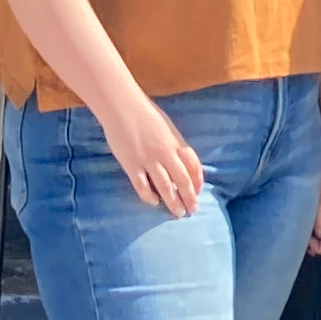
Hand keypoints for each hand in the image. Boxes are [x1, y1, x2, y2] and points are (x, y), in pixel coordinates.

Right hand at [100, 91, 203, 212]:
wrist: (122, 106)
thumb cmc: (145, 112)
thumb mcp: (166, 126)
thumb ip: (174, 143)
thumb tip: (181, 160)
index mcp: (176, 142)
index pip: (193, 165)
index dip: (197, 181)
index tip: (198, 192)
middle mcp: (165, 153)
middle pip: (182, 180)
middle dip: (189, 197)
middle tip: (192, 210)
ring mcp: (148, 160)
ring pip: (165, 187)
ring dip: (173, 202)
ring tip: (178, 213)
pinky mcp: (131, 165)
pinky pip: (143, 186)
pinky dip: (149, 197)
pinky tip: (154, 203)